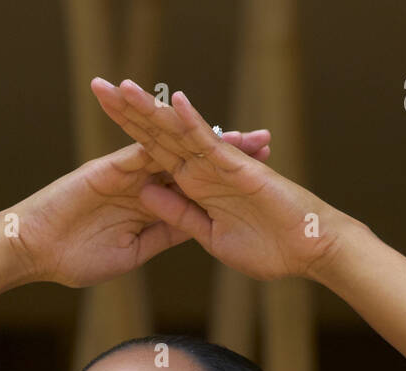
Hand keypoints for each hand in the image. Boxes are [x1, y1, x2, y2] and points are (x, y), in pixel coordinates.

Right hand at [7, 128, 272, 288]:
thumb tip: (195, 229)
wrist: (36, 251)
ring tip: (242, 135)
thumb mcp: (132, 253)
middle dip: (228, 153)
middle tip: (265, 143)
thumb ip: (162, 234)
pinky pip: (142, 149)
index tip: (261, 181)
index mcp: (151, 204)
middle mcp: (143, 182)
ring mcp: (127, 172)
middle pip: (194, 162)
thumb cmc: (75, 258)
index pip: (197, 188)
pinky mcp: (109, 167)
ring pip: (175, 150)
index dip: (227, 182)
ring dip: (206, 141)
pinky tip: (196, 130)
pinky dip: (167, 137)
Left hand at [91, 78, 349, 282]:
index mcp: (194, 187)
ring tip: (122, 87)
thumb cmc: (267, 247)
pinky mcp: (239, 168)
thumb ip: (179, 214)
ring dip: (151, 110)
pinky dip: (193, 121)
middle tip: (98, 86)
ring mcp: (220, 165)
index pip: (153, 155)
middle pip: (158, 135)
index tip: (99, 123)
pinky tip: (173, 101)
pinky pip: (211, 142)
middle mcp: (203, 169)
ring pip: (179, 131)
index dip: (126, 136)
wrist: (306, 249)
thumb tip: (146, 192)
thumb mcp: (209, 236)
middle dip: (128, 112)